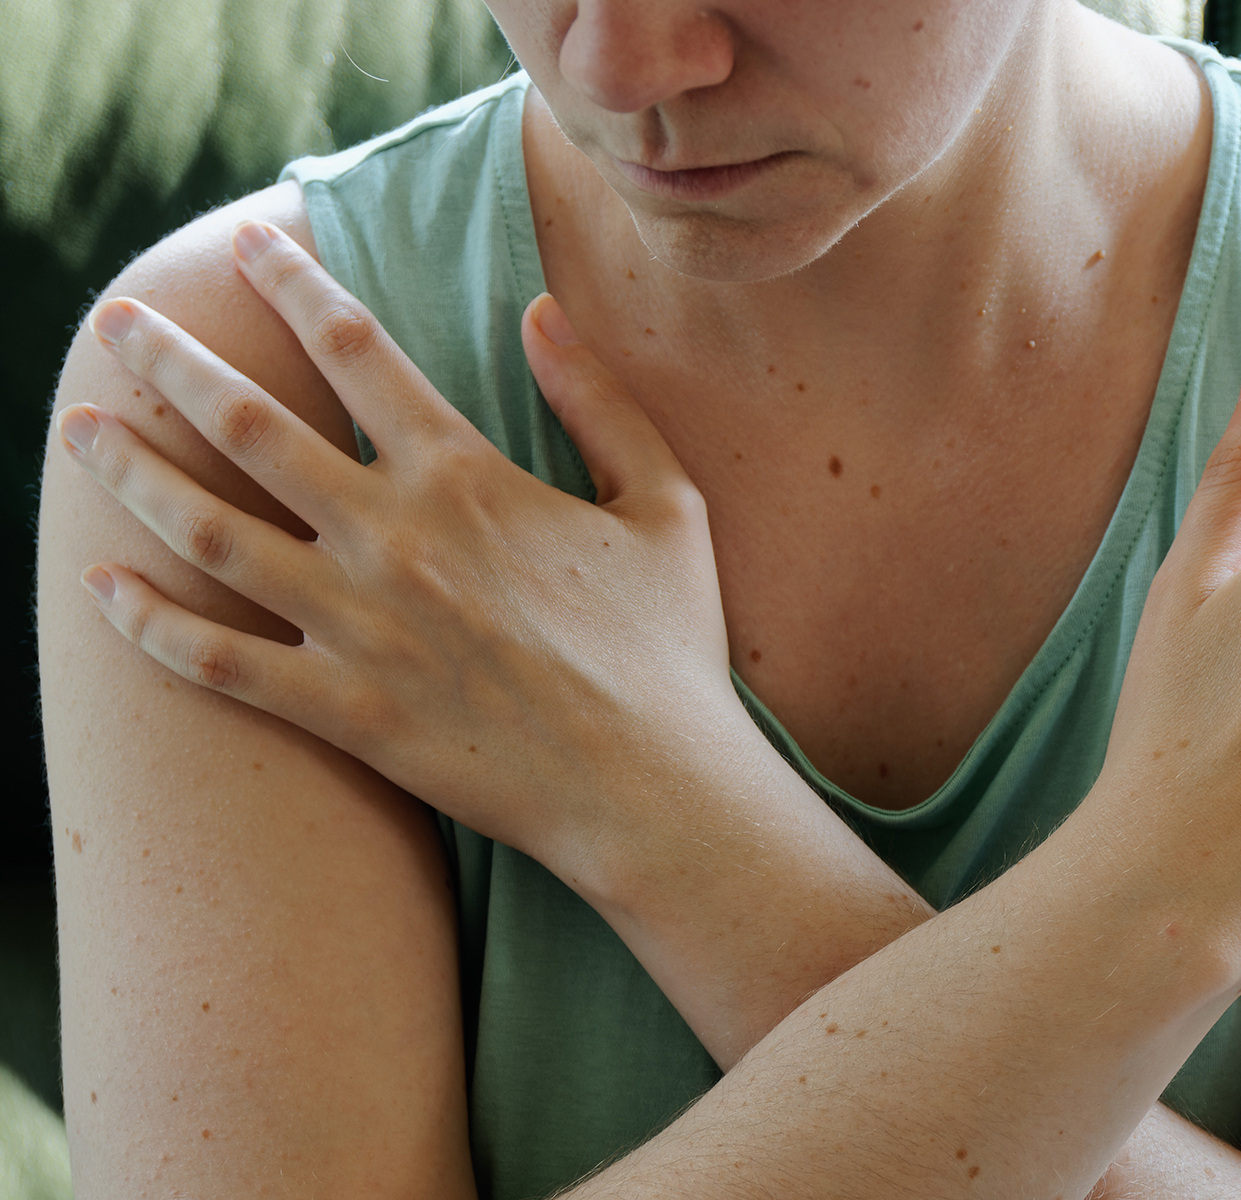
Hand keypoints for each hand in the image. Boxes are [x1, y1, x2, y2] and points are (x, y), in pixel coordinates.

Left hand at [58, 220, 736, 868]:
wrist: (651, 788)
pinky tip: (104, 588)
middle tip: (117, 323)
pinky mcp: (343, 712)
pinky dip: (151, 626)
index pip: (357, 352)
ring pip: (211, 535)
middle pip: (251, 427)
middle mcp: (393, 539)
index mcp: (466, 478)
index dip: (294, 286)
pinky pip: (220, 664)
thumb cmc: (667, 646)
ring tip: (79, 430)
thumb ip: (600, 400)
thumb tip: (539, 310)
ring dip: (135, 475)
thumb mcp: (665, 503)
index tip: (249, 245)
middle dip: (173, 363)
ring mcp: (358, 629)